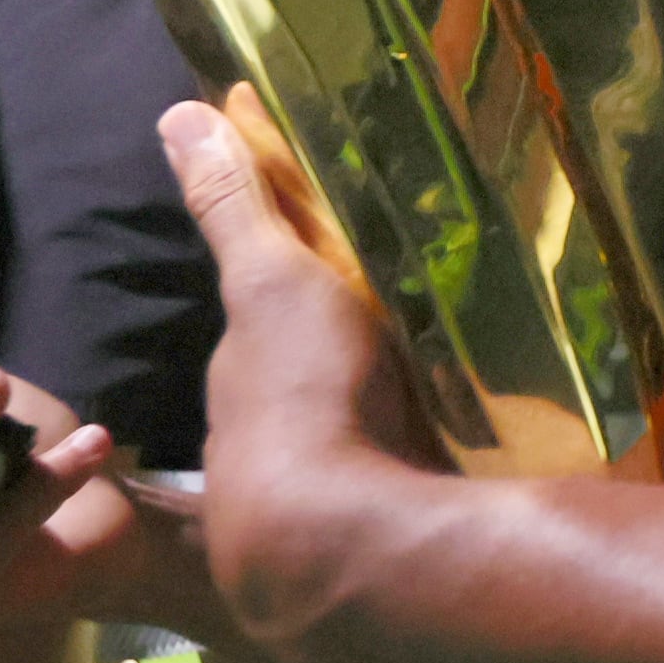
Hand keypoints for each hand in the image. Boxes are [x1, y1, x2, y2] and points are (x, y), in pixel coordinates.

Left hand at [159, 96, 444, 662]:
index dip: (292, 297)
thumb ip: (235, 207)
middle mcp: (280, 452)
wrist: (358, 549)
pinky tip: (487, 445)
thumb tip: (176, 114)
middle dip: (350, 364)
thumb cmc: (304, 400)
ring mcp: (339, 501)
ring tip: (462, 377)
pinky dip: (443, 459)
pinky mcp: (403, 538)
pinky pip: (422, 480)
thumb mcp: (270, 282)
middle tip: (408, 317)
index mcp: (247, 387)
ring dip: (400, 416)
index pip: (266, 332)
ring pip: (367, 441)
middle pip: (318, 389)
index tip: (333, 274)